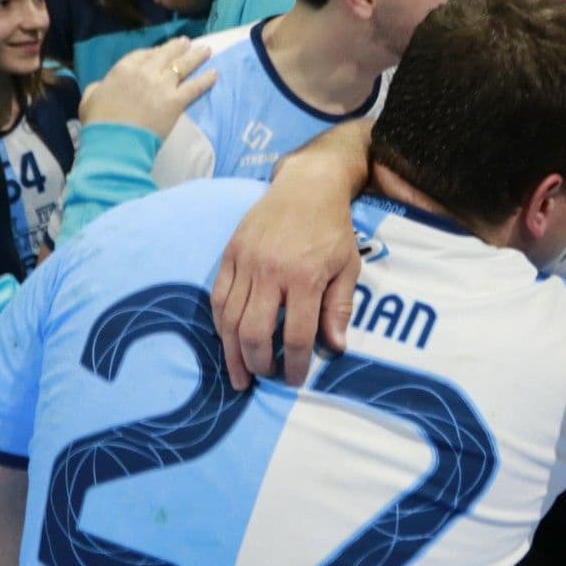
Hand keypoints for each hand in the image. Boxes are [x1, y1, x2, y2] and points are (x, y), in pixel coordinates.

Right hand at [78, 37, 215, 136]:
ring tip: (206, 50)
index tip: (161, 51)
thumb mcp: (89, 98)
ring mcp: (163, 85)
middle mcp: (145, 72)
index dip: (154, 51)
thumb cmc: (99, 122)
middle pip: (166, 54)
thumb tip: (103, 85)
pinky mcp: (176, 101)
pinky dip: (206, 79)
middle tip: (187, 42)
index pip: (142, 54)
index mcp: (123, 69)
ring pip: (183, 65)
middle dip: (178, 46)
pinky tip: (215, 73)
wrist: (116, 141)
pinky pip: (195, 86)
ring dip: (196, 56)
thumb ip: (98, 87)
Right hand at [209, 141, 365, 388]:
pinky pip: (217, 297)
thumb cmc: (332, 229)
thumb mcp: (348, 266)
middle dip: (258, 363)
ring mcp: (246, 263)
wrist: (307, 186)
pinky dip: (220, 324)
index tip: (294, 379)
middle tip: (265, 377)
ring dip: (232, 352)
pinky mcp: (229, 254)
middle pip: (254, 332)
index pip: (295, 334)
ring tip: (239, 375)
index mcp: (305, 278)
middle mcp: (270, 272)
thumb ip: (339, 308)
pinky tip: (226, 340)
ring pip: (229, 319)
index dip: (294, 364)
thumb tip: (336, 348)